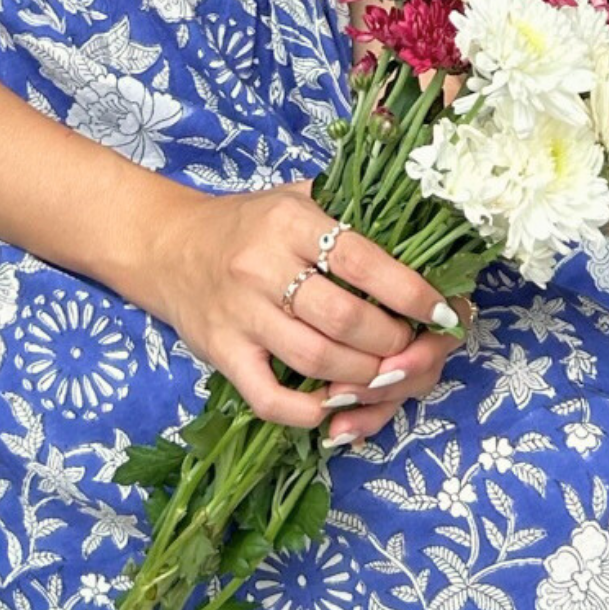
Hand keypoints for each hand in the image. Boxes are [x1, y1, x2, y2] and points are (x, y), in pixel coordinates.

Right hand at [151, 177, 461, 435]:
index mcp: (290, 222)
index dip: (412, 292)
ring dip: (363, 376)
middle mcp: (263, 266)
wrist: (166, 245)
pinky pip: (269, 397)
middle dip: (393, 342)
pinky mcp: (221, 352)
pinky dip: (308, 411)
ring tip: (384, 373)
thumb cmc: (245, 225)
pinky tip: (334, 405)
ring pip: (316, 360)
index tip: (443, 311)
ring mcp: (240, 314)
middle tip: (411, 346)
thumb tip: (426, 230)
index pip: (364, 261)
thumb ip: (348, 210)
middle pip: (345, 319)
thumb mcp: (294, 198)